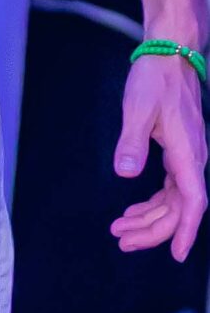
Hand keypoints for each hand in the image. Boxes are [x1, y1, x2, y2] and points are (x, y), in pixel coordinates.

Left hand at [111, 49, 206, 258]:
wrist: (168, 58)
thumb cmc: (154, 81)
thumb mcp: (137, 111)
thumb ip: (131, 143)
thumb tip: (126, 173)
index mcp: (188, 154)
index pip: (192, 202)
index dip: (185, 230)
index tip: (177, 254)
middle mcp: (193, 159)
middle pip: (179, 207)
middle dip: (154, 229)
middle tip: (122, 241)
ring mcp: (187, 157)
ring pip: (174, 200)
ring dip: (149, 218)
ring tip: (119, 230)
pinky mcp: (178, 152)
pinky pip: (169, 188)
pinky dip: (151, 202)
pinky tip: (132, 211)